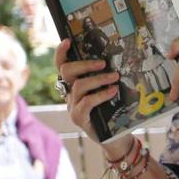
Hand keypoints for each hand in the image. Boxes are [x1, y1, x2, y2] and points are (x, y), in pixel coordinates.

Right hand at [54, 38, 126, 153]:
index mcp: (74, 84)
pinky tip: (113, 91)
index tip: (68, 41)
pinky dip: (101, 94)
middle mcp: (70, 94)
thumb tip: (117, 58)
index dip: (61, 53)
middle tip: (103, 63)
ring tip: (114, 77)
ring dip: (99, 79)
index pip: (61, 65)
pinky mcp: (79, 117)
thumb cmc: (113, 110)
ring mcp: (72, 106)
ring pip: (79, 86)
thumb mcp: (108, 90)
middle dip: (84, 64)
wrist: (115, 137)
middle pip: (67, 71)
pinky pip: (87, 101)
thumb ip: (106, 77)